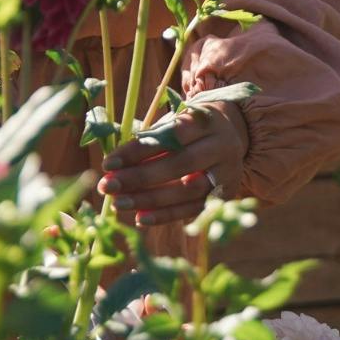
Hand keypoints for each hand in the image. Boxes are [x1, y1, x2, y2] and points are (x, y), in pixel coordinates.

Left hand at [97, 101, 250, 226]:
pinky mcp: (224, 196)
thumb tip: (114, 167)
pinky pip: (193, 209)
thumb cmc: (190, 129)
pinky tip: (140, 218)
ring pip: (187, 190)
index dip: (138, 150)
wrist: (232, 135)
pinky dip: (166, 215)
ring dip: (150, 199)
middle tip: (108, 186)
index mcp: (206, 121)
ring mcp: (226, 174)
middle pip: (180, 164)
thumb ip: (150, 140)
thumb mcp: (174, 123)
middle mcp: (220, 146)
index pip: (170, 135)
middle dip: (140, 177)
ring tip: (119, 203)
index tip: (108, 163)